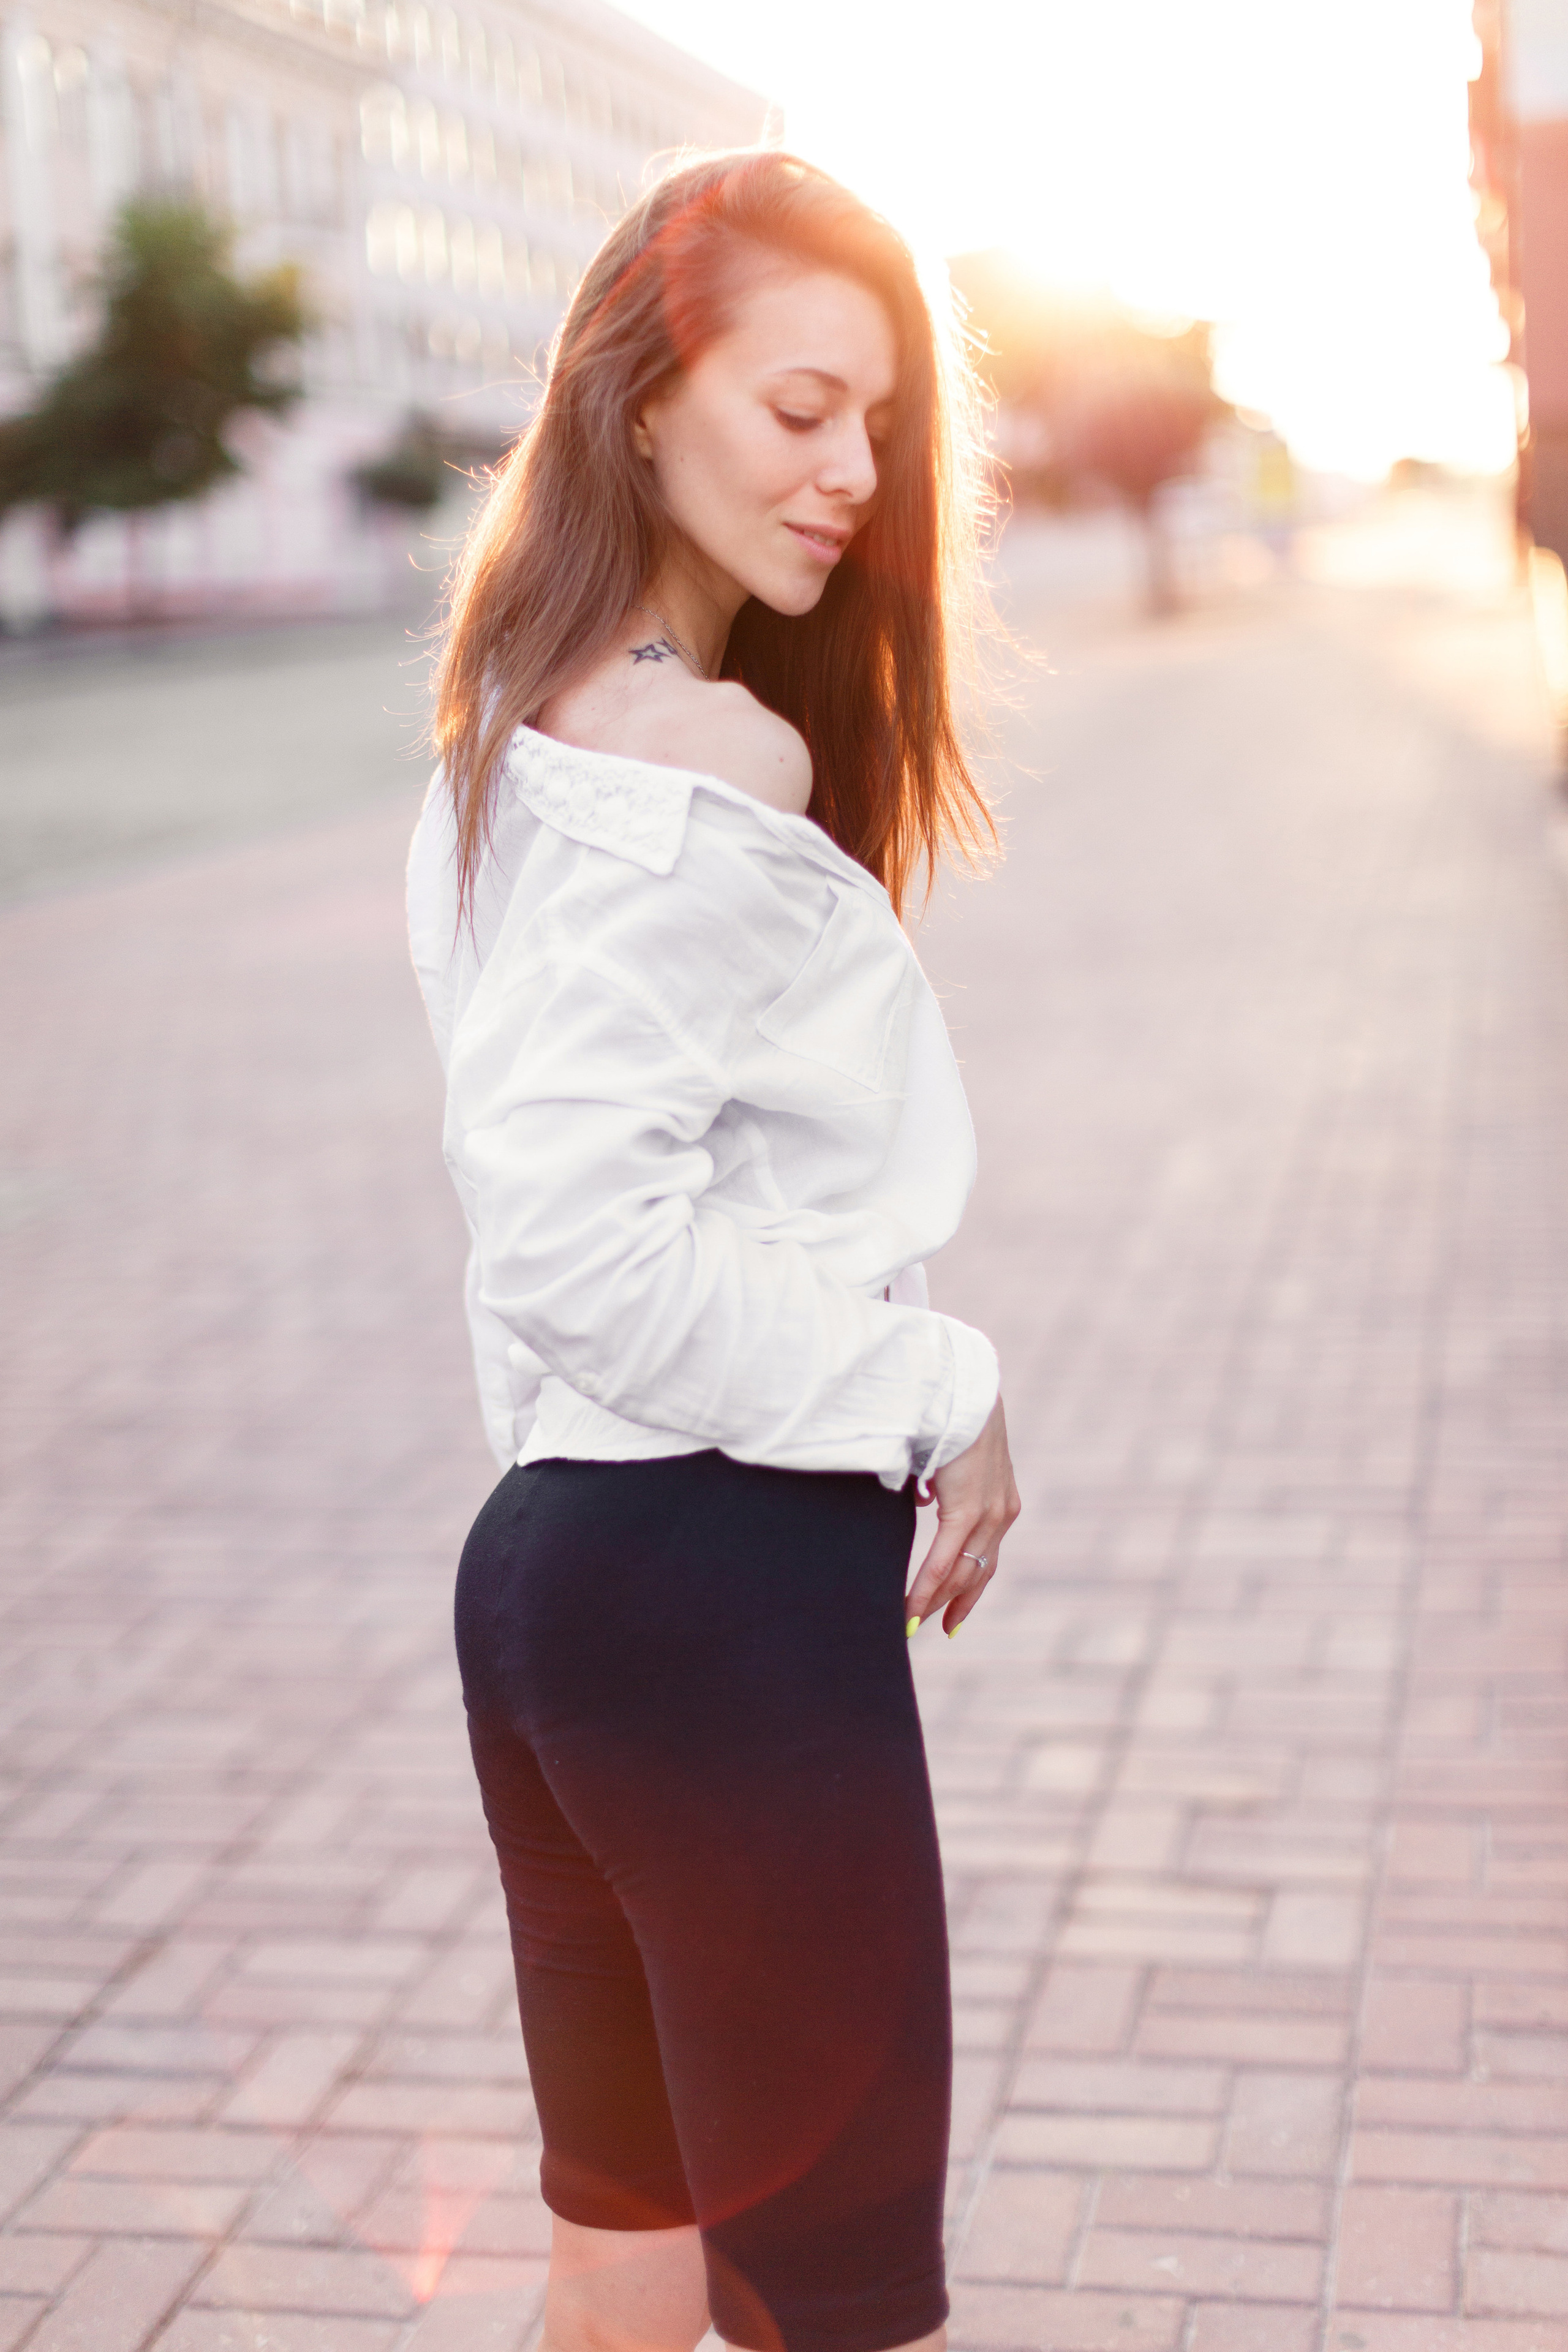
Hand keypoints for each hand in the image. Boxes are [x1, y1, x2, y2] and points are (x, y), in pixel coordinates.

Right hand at [904, 1394, 1019, 1637]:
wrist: (962, 1389)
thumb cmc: (949, 1416)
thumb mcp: (950, 1458)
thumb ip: (941, 1485)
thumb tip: (923, 1499)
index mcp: (1001, 1503)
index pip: (985, 1559)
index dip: (967, 1589)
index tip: (952, 1616)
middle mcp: (1001, 1515)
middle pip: (977, 1574)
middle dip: (953, 1604)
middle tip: (935, 1629)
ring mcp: (989, 1515)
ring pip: (961, 1574)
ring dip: (936, 1601)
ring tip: (913, 1622)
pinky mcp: (969, 1510)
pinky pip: (945, 1560)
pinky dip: (926, 1587)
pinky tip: (911, 1608)